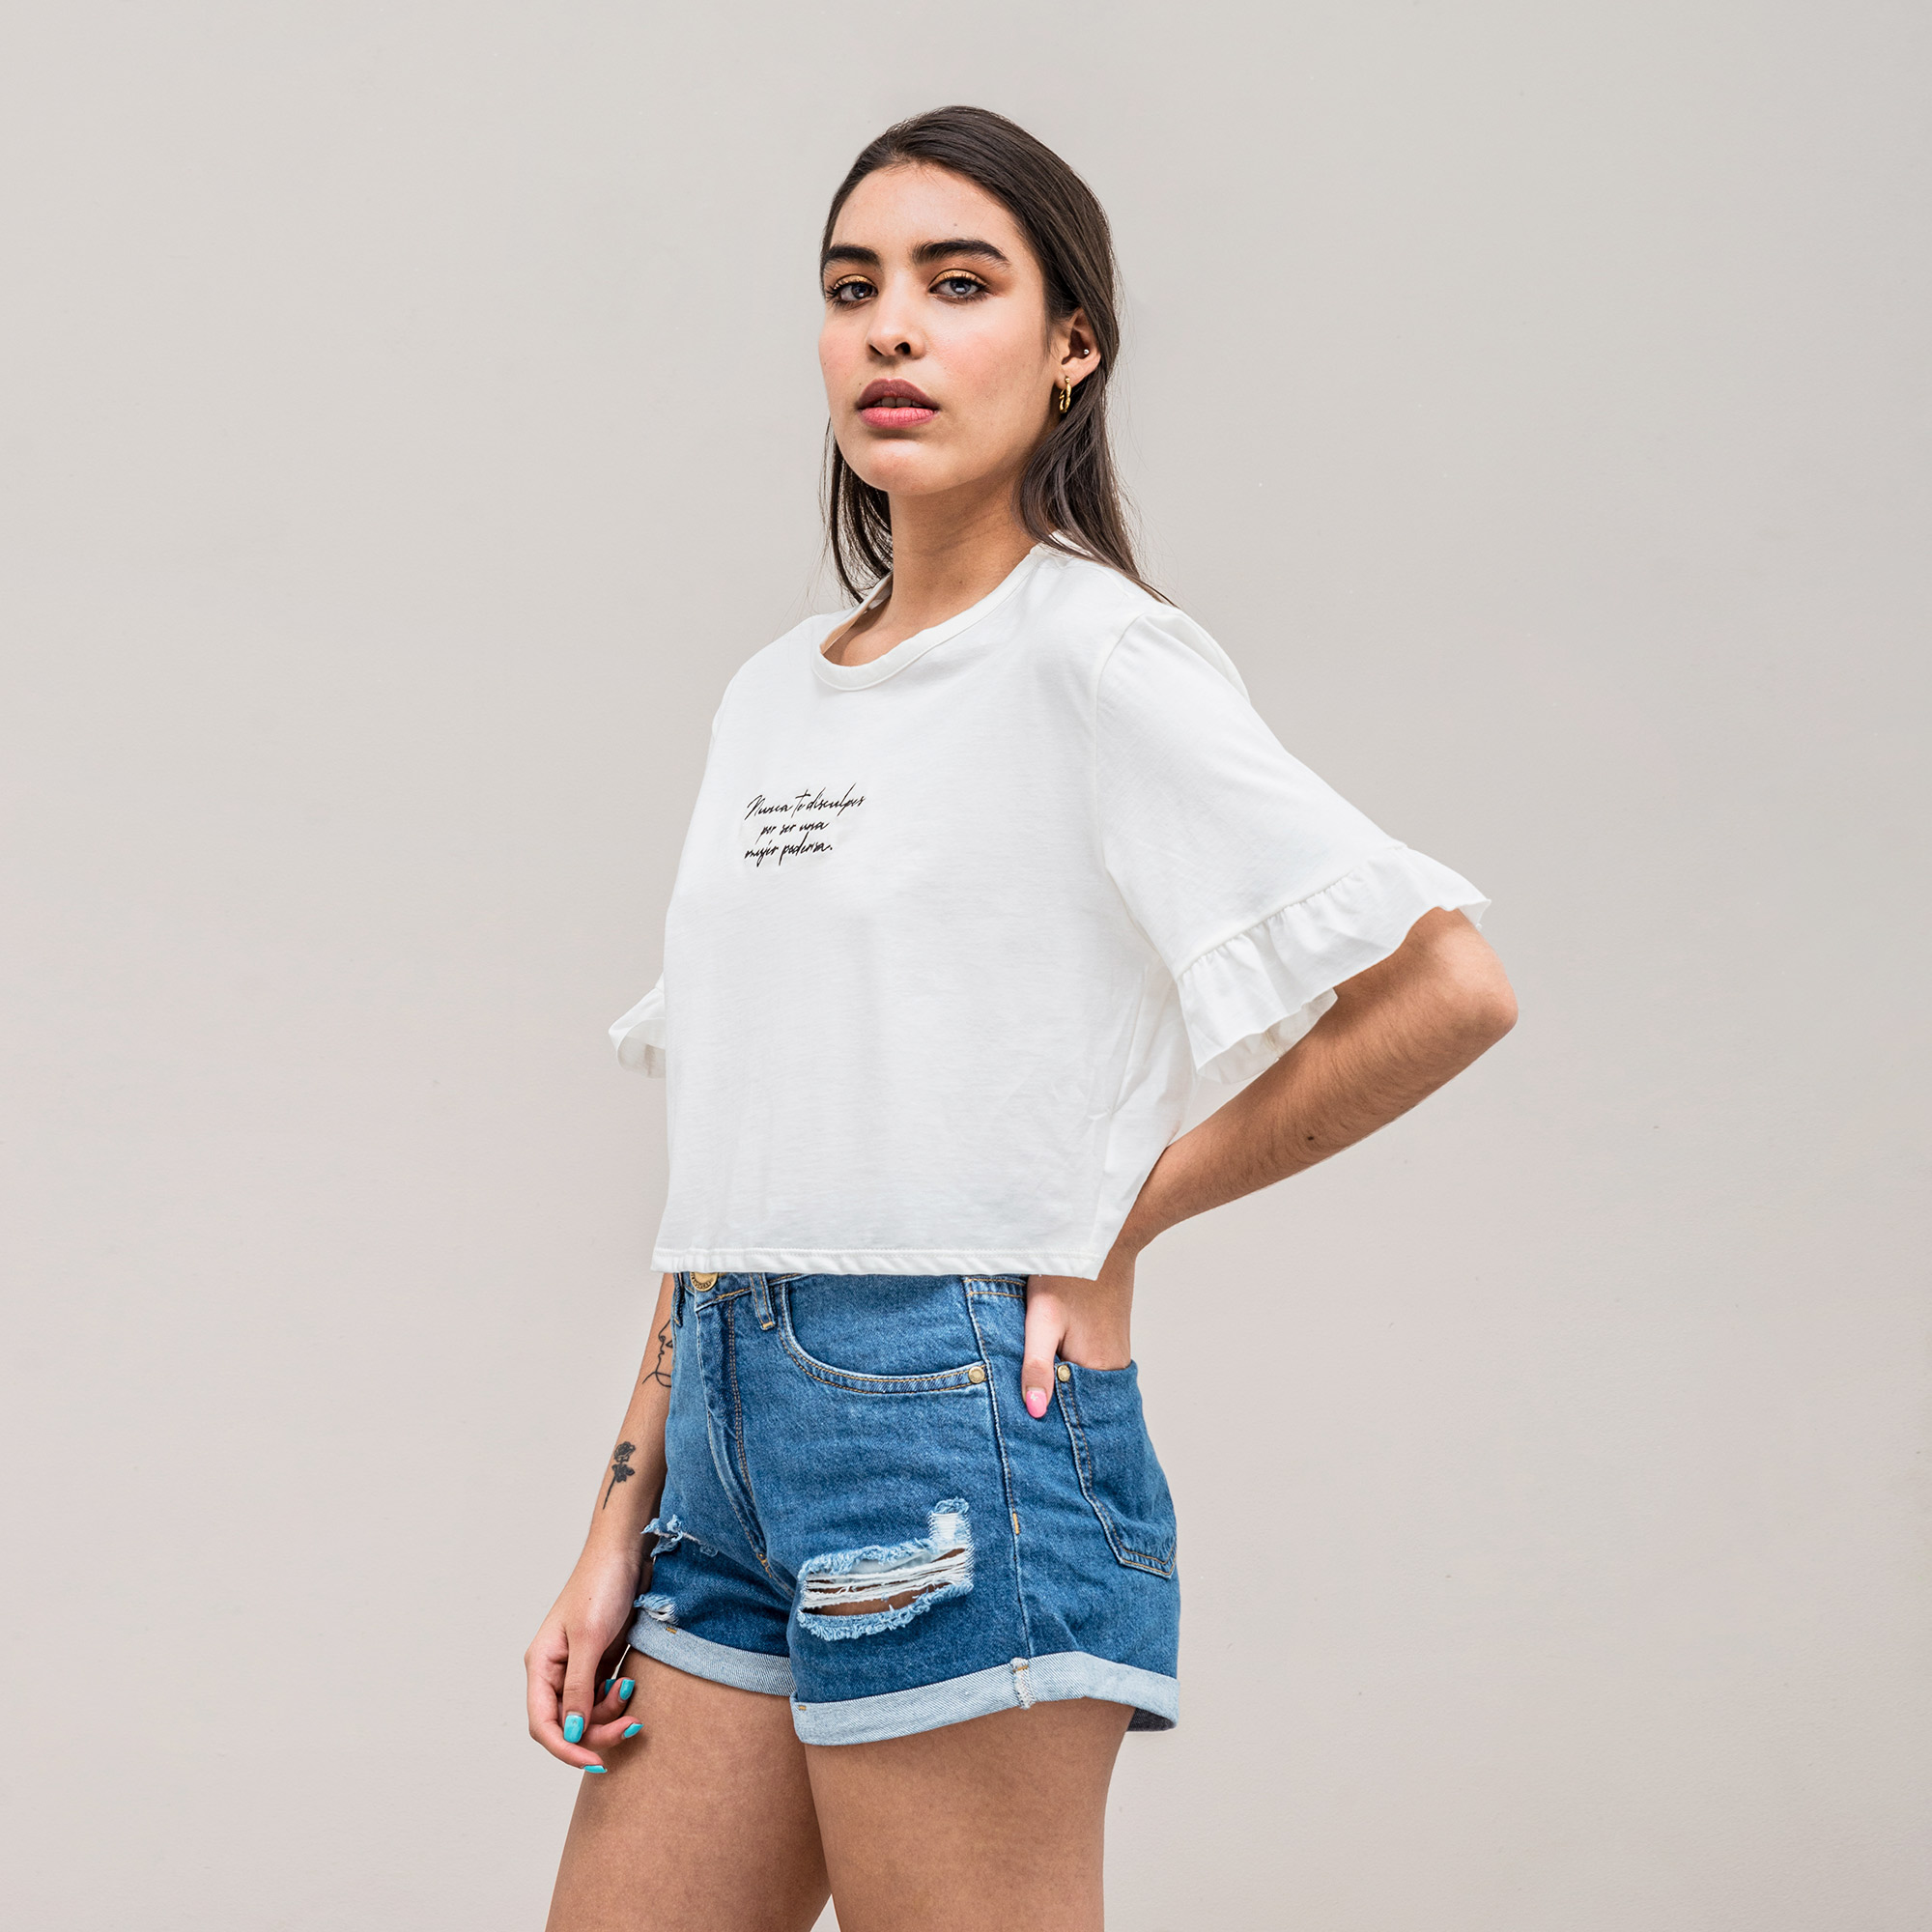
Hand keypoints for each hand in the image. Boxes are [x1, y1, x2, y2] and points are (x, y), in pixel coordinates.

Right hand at [525, 1543, 648, 1770]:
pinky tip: (632, 1682)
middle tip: (632, 1724)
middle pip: (569, 1723)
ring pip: (589, 1712)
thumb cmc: (602, 1587)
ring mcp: (578, 1666)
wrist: (626, 1552)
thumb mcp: (590, 1639)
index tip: (593, 1761)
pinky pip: (604, 1695)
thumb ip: (579, 1688)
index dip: (564, 1748)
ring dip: (611, 1711)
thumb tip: (571, 1733)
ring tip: (631, 1687)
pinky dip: (617, 1697)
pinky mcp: (600, 1661)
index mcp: (541, 1665)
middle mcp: (555, 1670)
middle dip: (598, 1729)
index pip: (543, 1723)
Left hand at [1020, 1248, 1135, 1417]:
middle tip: (1025, 1401)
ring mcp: (1117, 1350)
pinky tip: (1055, 1355)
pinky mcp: (1114, 1336)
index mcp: (1099, 1366)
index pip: (1074, 1411)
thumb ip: (1038, 1367)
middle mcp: (1114, 1364)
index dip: (1049, 1416)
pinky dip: (1072, 1364)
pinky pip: (1091, 1362)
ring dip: (1063, 1380)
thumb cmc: (1067, 1276)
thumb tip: (1035, 1411)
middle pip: (1080, 1396)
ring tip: (1036, 1379)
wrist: (1099, 1238)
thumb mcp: (1042, 1320)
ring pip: (1084, 1378)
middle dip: (1055, 1400)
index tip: (1025, 1420)